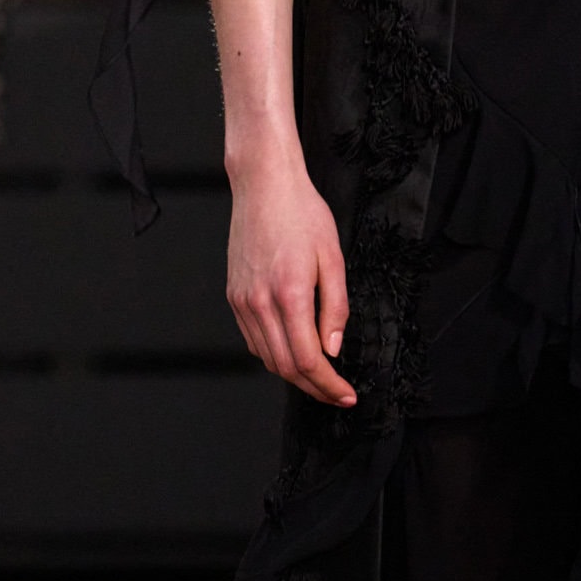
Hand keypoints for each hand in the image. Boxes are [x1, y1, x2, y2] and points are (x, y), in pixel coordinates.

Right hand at [225, 152, 354, 408]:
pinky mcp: (235, 296)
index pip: (308, 360)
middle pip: (285, 367)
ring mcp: (243, 301)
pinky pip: (253, 340)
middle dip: (314, 387)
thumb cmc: (302, 213)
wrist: (263, 185)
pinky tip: (293, 351)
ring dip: (293, 375)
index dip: (328, 385)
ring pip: (267, 358)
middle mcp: (260, 303)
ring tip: (318, 377)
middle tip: (336, 393)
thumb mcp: (334, 258)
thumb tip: (332, 349)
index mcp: (290, 294)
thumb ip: (335, 308)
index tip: (346, 395)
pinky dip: (274, 355)